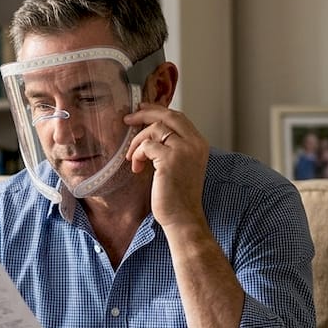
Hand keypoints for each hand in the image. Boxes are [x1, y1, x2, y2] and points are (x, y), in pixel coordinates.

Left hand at [124, 102, 209, 228]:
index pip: (178, 117)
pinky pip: (147, 146)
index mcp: (199, 144)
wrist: (183, 218)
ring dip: (137, 142)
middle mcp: (194, 144)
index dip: (158, 110)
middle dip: (145, 114)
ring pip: (155, 129)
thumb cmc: (178, 196)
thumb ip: (172, 147)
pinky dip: (137, 154)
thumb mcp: (180, 165)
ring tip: (133, 158)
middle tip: (128, 119)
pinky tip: (136, 168)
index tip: (141, 109)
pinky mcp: (170, 160)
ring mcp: (183, 151)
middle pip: (168, 116)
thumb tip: (151, 132)